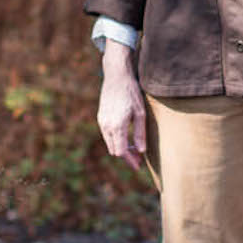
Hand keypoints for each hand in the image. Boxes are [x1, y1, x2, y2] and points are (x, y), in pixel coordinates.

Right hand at [97, 42, 147, 166]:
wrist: (116, 76)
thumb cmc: (131, 93)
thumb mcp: (140, 113)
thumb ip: (140, 133)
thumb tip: (141, 151)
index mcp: (117, 126)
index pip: (121, 151)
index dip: (130, 160)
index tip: (138, 166)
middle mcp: (106, 126)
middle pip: (114, 150)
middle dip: (126, 156)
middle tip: (139, 158)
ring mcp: (102, 121)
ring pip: (110, 143)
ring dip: (120, 148)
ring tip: (134, 148)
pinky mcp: (101, 117)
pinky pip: (107, 135)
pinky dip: (116, 140)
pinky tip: (126, 137)